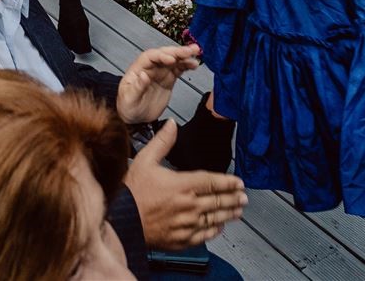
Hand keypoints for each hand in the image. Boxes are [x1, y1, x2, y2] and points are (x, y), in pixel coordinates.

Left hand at [116, 42, 201, 123]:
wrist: (134, 117)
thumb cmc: (127, 106)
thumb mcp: (129, 98)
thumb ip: (137, 87)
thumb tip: (143, 75)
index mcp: (138, 68)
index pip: (151, 57)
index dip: (162, 56)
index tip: (172, 59)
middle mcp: (150, 67)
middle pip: (164, 54)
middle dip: (177, 51)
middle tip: (189, 50)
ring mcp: (160, 73)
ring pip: (173, 60)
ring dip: (184, 56)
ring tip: (195, 53)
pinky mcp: (168, 79)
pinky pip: (178, 69)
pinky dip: (186, 66)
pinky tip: (194, 64)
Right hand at [125, 122, 246, 249]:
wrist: (121, 222)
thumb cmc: (131, 193)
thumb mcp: (145, 160)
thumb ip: (162, 142)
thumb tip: (171, 124)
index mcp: (182, 185)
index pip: (213, 182)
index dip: (229, 182)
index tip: (239, 183)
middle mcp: (188, 205)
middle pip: (218, 201)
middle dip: (234, 199)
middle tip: (243, 197)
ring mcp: (186, 224)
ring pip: (215, 219)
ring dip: (229, 214)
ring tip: (238, 212)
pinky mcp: (181, 240)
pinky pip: (204, 236)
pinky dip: (214, 231)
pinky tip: (219, 228)